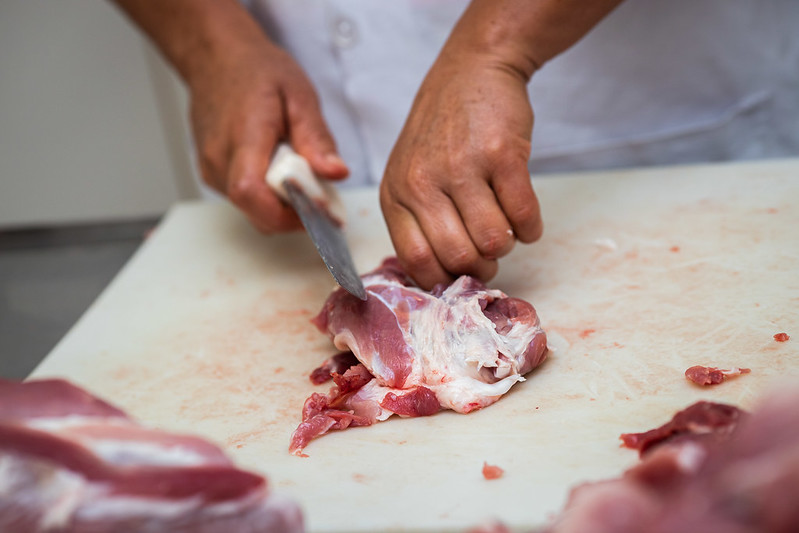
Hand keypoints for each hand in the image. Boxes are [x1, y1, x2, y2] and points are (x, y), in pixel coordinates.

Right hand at [188, 38, 347, 232]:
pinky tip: (281, 175)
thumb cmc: (257, 72)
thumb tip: (336, 173)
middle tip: (320, 197)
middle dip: (293, 214)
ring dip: (282, 207)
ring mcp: (210, 169)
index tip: (317, 208)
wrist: (218, 59)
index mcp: (243, 135)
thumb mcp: (299, 96)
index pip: (250, 191)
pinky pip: (244, 201)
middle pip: (255, 209)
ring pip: (251, 210)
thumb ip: (317, 138)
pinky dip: (268, 198)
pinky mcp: (211, 175)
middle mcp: (219, 158)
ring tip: (302, 179)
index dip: (284, 212)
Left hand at [380, 53, 542, 288]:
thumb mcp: (409, 174)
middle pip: (458, 257)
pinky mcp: (502, 155)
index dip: (444, 279)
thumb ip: (416, 221)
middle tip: (489, 254)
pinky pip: (524, 217)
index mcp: (395, 194)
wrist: (472, 70)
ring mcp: (462, 167)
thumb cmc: (441, 132)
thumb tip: (441, 279)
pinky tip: (524, 216)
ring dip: (507, 245)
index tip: (460, 275)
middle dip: (482, 267)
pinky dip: (531, 228)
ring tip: (505, 228)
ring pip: (494, 242)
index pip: (415, 261)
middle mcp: (422, 182)